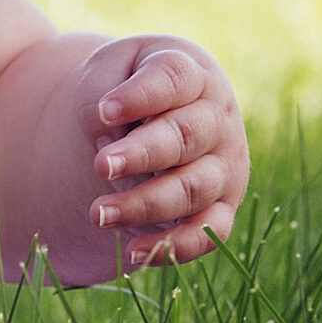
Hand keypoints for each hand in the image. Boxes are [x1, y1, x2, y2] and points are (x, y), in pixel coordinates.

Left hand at [76, 37, 248, 270]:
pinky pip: (208, 232)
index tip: (104, 111)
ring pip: (192, 189)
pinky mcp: (221, 207)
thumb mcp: (108, 71)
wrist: (147, 115)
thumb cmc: (126, 86)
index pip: (174, 79)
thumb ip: (103, 93)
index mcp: (192, 74)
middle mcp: (216, 119)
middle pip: (185, 137)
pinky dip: (174, 246)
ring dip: (145, 204)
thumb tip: (109, 134)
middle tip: (101, 165)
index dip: (140, 96)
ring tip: (98, 214)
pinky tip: (132, 251)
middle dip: (142, 154)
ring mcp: (224, 166)